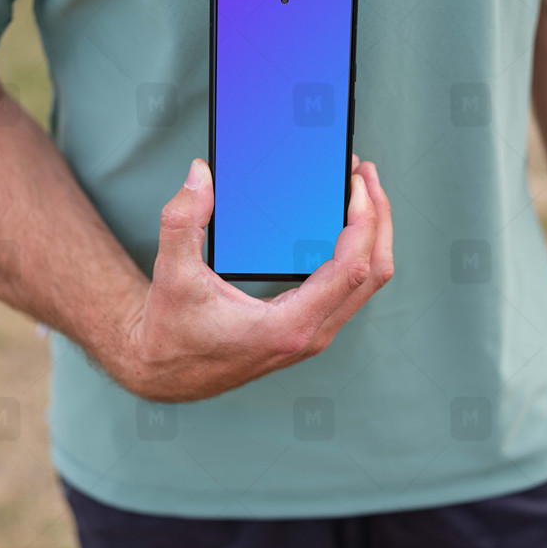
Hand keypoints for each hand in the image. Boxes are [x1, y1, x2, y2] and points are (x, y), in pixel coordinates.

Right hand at [115, 153, 393, 401]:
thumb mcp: (172, 275)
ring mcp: (315, 333)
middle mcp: (311, 333)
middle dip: (379, 218)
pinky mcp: (310, 328)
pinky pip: (351, 288)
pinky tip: (341, 223)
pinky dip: (356, 251)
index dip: (364, 221)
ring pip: (368, 282)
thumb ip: (183, 222)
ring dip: (372, 234)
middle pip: (375, 272)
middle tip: (364, 174)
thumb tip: (200, 175)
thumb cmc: (172, 332)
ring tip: (360, 191)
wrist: (167, 372)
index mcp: (288, 325)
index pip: (352, 269)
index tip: (357, 183)